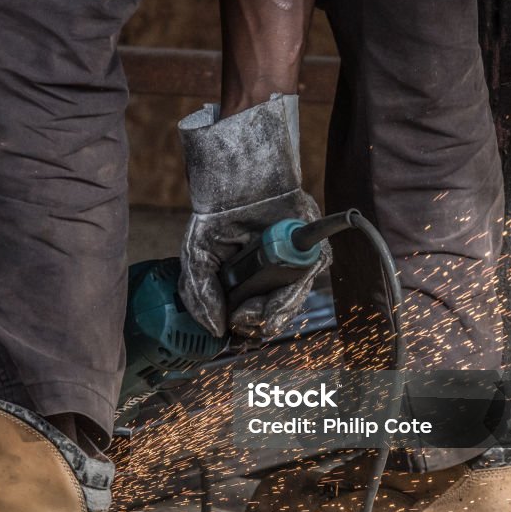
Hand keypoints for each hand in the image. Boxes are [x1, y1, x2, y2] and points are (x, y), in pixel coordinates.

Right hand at [177, 95, 330, 337]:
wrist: (239, 182)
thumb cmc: (218, 217)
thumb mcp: (197, 256)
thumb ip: (200, 294)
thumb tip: (216, 329)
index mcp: (246, 284)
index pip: (250, 318)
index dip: (244, 326)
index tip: (234, 322)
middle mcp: (271, 278)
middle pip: (273, 317)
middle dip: (260, 321)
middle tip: (246, 314)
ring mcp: (293, 267)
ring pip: (292, 303)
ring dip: (278, 306)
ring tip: (261, 297)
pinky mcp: (313, 252)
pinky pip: (310, 278)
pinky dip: (297, 282)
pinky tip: (282, 277)